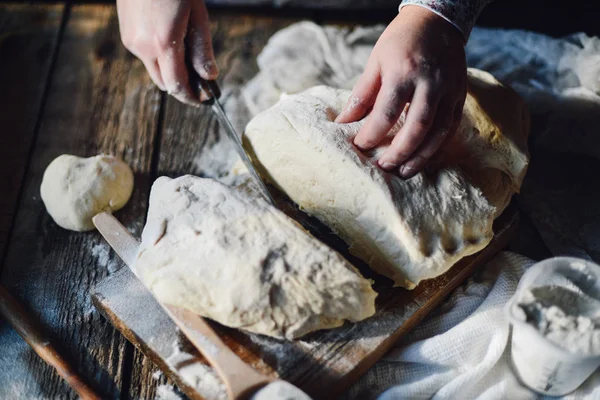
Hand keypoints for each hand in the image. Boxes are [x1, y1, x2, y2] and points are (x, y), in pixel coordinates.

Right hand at [117, 0, 217, 104]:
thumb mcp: (198, 16)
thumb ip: (203, 49)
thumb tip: (210, 76)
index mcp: (163, 43)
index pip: (178, 85)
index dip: (192, 97)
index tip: (204, 99)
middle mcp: (143, 47)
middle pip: (164, 83)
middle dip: (182, 86)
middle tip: (200, 82)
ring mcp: (131, 41)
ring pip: (154, 70)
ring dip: (170, 71)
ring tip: (187, 55)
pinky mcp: (126, 35)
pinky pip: (146, 56)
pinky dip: (159, 58)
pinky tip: (171, 40)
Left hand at [336, 6, 466, 178]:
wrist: (437, 21)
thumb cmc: (400, 41)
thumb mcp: (375, 62)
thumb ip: (361, 94)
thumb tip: (343, 122)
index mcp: (403, 72)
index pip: (386, 112)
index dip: (372, 134)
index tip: (360, 146)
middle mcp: (429, 82)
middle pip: (417, 126)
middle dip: (400, 151)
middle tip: (384, 166)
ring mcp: (449, 89)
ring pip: (439, 131)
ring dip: (421, 156)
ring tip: (404, 172)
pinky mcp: (460, 95)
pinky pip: (451, 128)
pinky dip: (438, 147)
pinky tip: (424, 159)